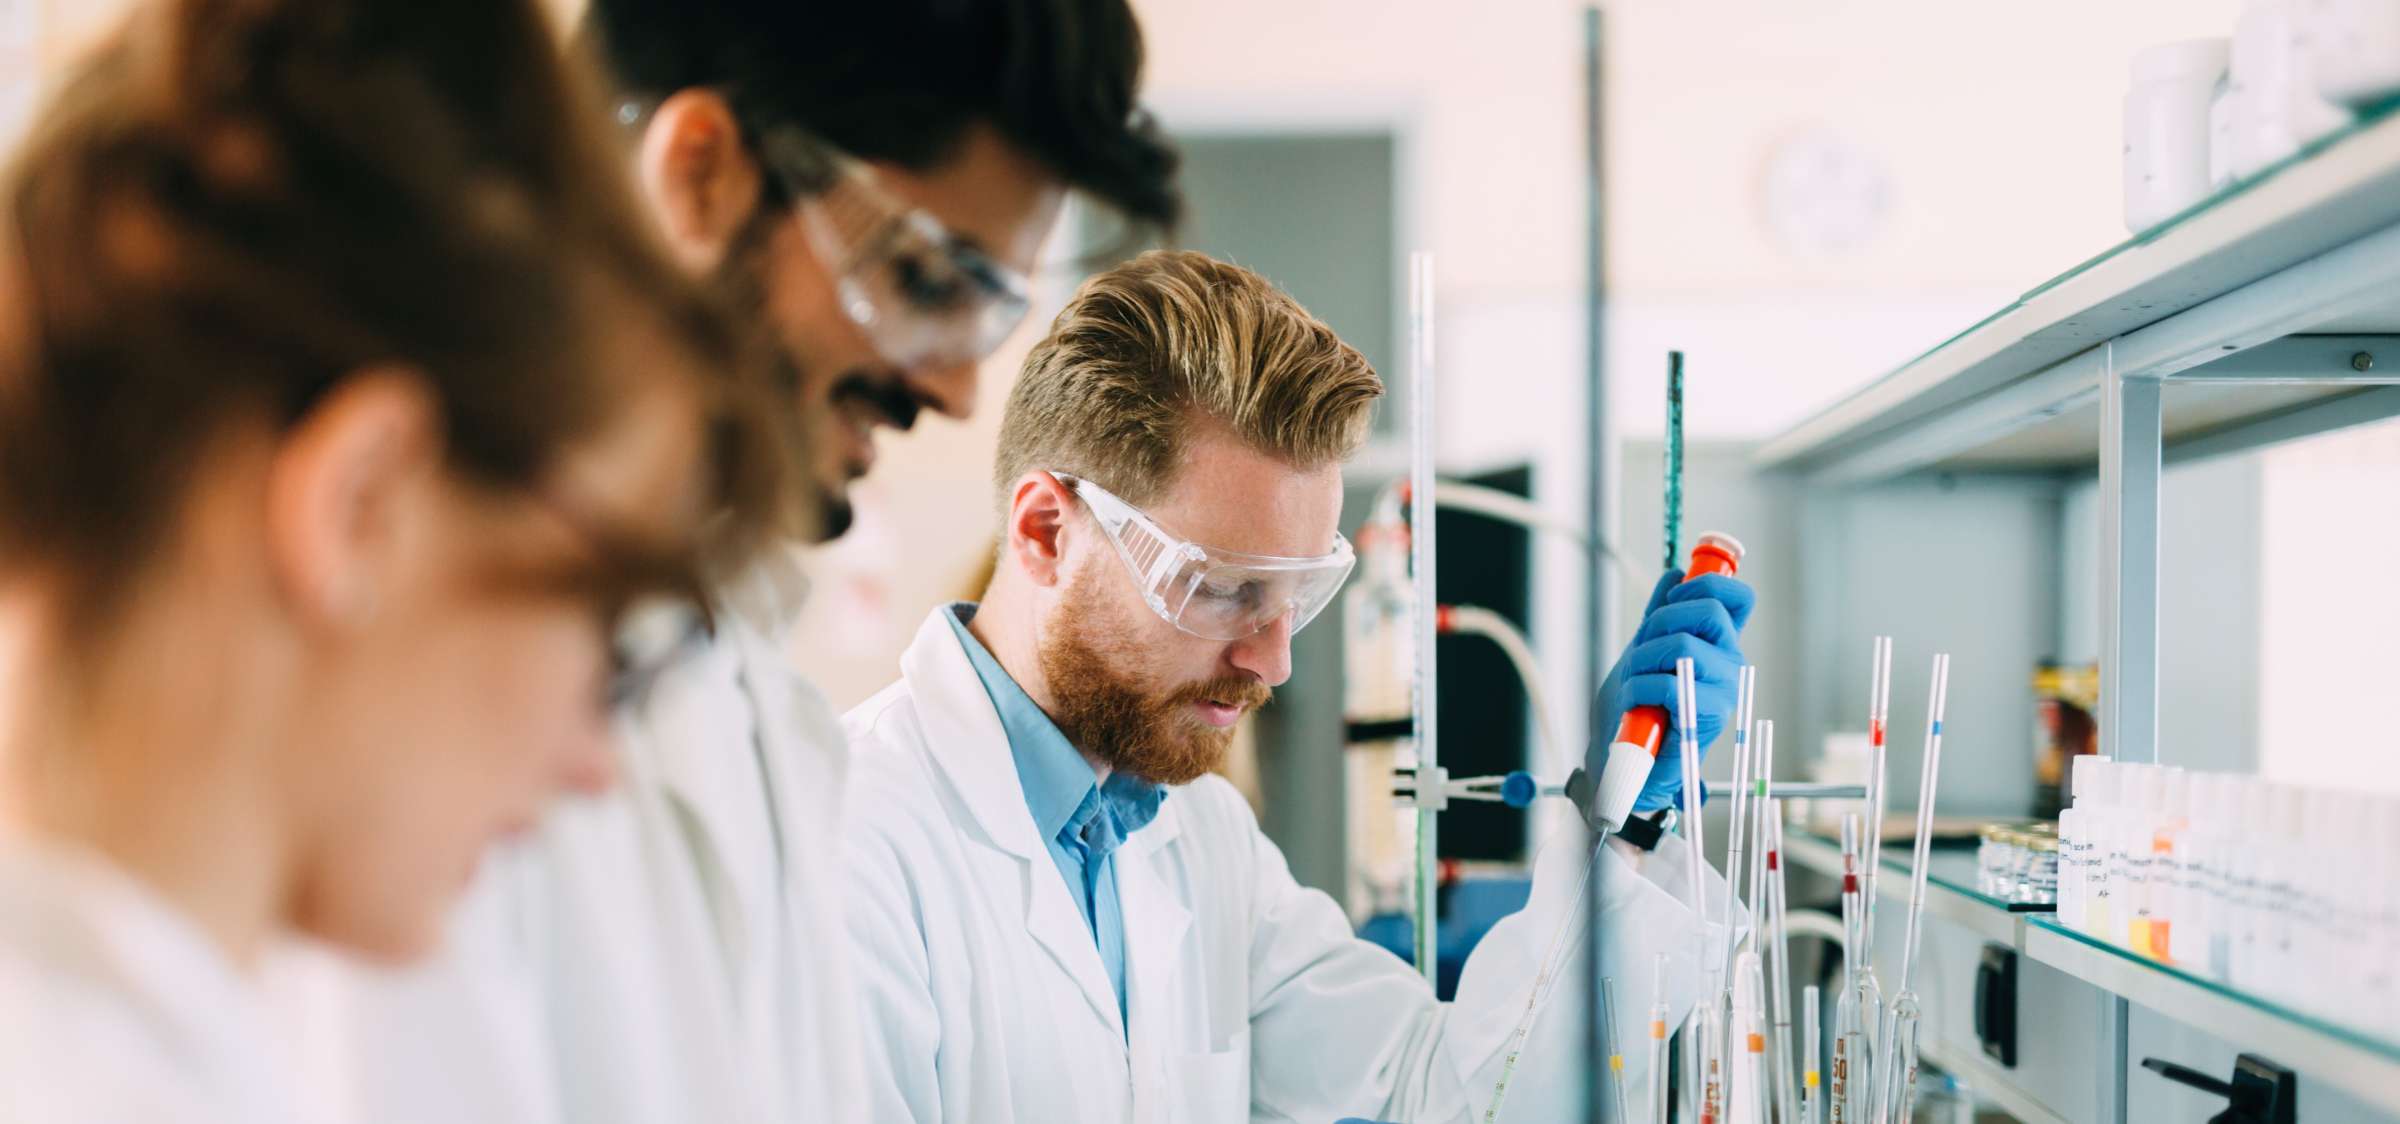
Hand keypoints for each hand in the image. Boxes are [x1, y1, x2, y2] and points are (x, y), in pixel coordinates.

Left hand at [1586, 568, 1753, 813]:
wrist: (1628, 757)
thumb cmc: (1638, 705)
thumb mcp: (1645, 647)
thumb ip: (1662, 612)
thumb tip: (1675, 573)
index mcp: (1720, 643)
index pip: (1737, 596)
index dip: (1707, 582)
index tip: (1674, 596)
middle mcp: (1731, 662)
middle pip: (1708, 609)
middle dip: (1660, 620)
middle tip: (1641, 647)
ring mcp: (1725, 689)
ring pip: (1683, 644)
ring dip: (1642, 660)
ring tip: (1633, 683)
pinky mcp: (1710, 717)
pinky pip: (1671, 684)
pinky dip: (1640, 689)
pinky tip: (1636, 704)